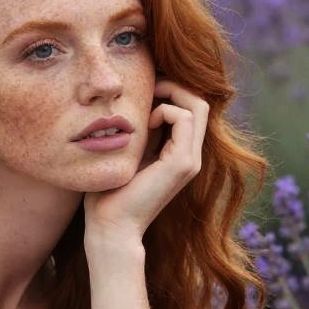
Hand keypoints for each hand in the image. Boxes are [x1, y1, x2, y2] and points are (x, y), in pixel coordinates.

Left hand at [83, 78, 208, 241]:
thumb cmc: (108, 193)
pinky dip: (165, 110)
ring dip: (170, 94)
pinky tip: (146, 122)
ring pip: (197, 106)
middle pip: (199, 103)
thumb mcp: (127, 153)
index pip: (190, 109)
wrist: (110, 226)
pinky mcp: (182, 163)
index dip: (171, 90)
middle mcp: (189, 157)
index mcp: (178, 155)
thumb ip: (139, 133)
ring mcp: (190, 161)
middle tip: (148, 83)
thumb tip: (135, 101)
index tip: (145, 88)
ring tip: (145, 105)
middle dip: (173, 85)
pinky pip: (184, 118)